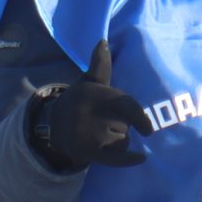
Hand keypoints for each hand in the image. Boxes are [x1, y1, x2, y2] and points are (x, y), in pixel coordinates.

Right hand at [33, 41, 147, 169]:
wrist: (53, 124)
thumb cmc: (81, 101)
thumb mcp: (89, 81)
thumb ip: (100, 64)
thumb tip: (103, 41)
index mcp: (97, 96)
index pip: (127, 107)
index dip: (140, 119)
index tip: (149, 130)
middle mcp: (92, 115)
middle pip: (127, 126)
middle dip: (122, 125)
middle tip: (103, 122)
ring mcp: (89, 135)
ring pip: (123, 141)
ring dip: (119, 141)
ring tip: (100, 134)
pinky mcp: (88, 151)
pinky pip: (114, 158)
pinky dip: (128, 160)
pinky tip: (141, 159)